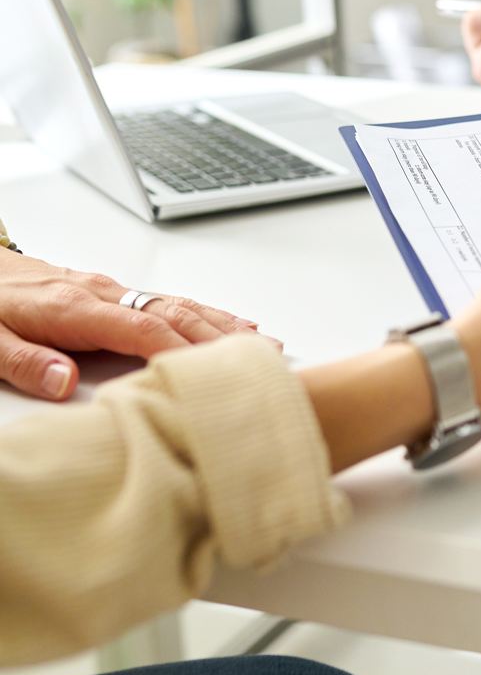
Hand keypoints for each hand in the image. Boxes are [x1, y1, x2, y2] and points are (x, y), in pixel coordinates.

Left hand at [0, 251, 261, 399]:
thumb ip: (25, 362)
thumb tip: (63, 384)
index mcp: (74, 308)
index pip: (141, 329)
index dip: (180, 350)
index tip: (212, 371)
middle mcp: (101, 294)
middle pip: (173, 315)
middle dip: (219, 338)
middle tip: (262, 359)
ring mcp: (110, 290)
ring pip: (178, 304)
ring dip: (221, 324)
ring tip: (261, 342)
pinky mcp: (111, 291)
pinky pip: (169, 301)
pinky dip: (205, 312)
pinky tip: (226, 321)